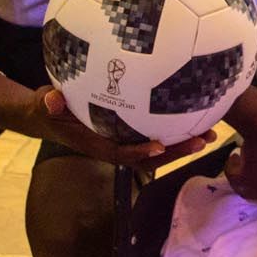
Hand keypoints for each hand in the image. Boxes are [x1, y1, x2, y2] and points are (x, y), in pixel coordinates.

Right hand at [12, 86, 214, 171]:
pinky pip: (156, 133)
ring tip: (211, 133)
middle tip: (203, 140)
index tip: (159, 146)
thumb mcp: (44, 105)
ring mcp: (124, 140)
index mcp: (96, 144)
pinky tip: (196, 114)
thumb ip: (48, 103)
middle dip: (177, 152)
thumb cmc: (49, 109)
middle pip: (150, 157)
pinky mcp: (131, 131)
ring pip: (158, 149)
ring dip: (184, 143)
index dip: (140, 152)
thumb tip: (49, 100)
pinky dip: (176, 129)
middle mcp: (115, 146)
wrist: (49, 115)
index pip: (121, 153)